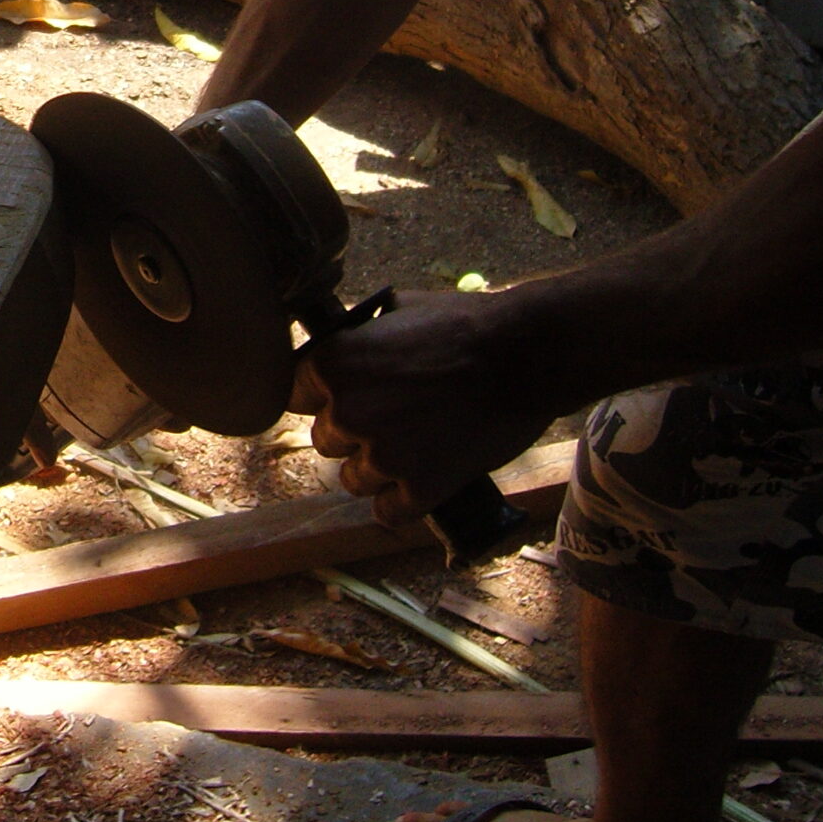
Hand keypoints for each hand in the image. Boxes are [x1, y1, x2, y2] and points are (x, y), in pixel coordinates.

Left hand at [293, 291, 562, 527]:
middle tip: (392, 421)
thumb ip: (361, 333)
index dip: (322, 399)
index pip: (295, 397)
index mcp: (332, 364)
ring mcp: (383, 455)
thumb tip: (346, 335)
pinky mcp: (421, 488)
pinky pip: (388, 512)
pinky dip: (402, 503)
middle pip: (325, 440)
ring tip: (411, 451)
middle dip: (353, 434)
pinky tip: (420, 485)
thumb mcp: (399, 310)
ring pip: (353, 480)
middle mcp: (347, 412)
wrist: (527, 355)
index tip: (346, 398)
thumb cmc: (466, 324)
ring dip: (376, 471)